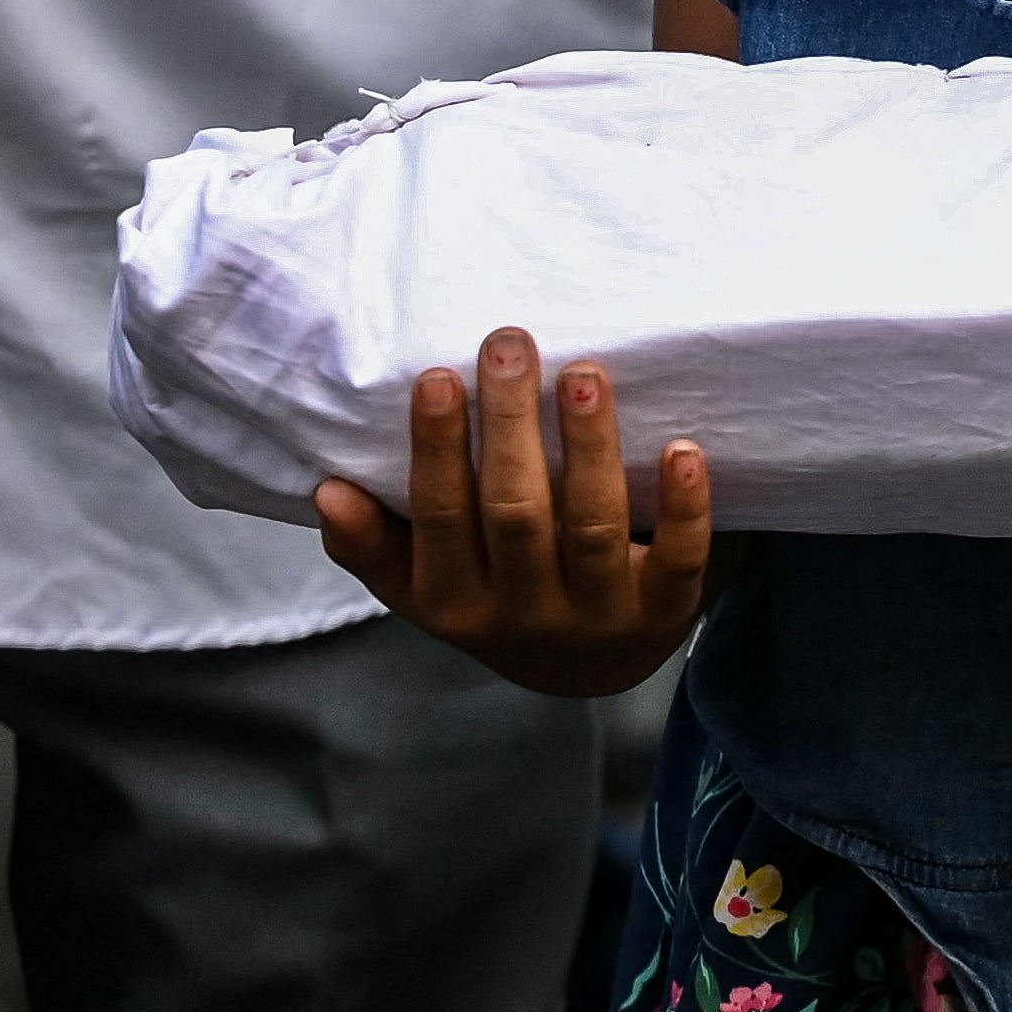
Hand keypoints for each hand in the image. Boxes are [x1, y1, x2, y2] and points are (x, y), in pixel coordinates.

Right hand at [309, 328, 715, 699]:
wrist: (588, 668)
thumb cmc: (497, 596)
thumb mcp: (426, 586)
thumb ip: (374, 545)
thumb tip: (328, 490)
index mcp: (455, 602)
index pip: (441, 518)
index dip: (437, 451)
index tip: (437, 376)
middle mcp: (524, 613)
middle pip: (515, 512)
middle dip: (509, 425)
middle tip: (509, 343)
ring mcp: (599, 616)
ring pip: (592, 525)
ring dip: (589, 446)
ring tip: (584, 373)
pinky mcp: (665, 611)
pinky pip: (682, 560)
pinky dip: (684, 507)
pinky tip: (682, 448)